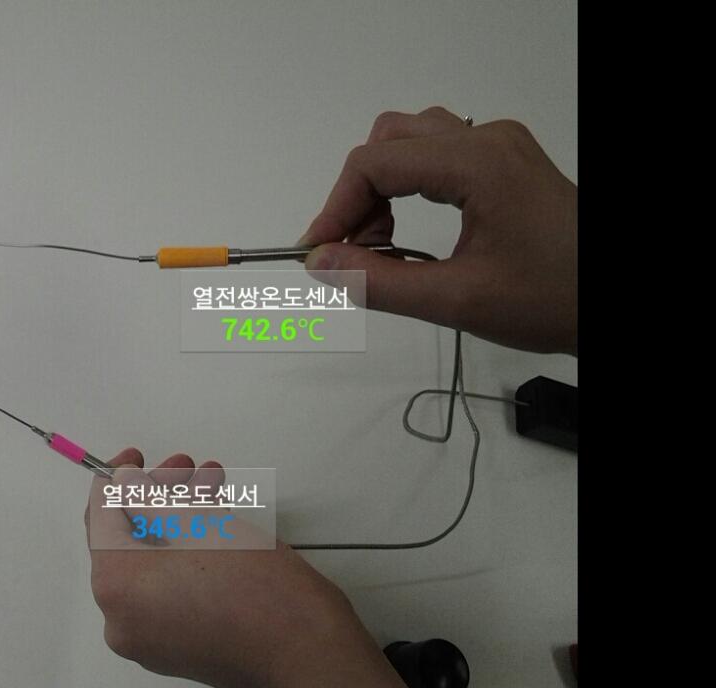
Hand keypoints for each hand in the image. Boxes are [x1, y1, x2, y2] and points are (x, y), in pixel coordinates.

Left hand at [85, 447, 419, 687]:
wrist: (308, 658)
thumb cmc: (256, 587)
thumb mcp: (200, 521)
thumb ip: (149, 497)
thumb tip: (123, 483)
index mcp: (116, 587)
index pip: (101, 517)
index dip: (116, 478)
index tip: (137, 456)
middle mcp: (121, 620)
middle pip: (128, 540)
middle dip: (159, 495)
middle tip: (188, 467)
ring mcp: (150, 640)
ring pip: (153, 562)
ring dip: (179, 518)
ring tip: (214, 484)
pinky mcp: (180, 649)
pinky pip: (169, 589)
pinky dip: (186, 554)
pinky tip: (217, 520)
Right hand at [300, 106, 577, 355]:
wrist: (616, 299)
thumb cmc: (551, 299)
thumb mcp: (458, 300)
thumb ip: (380, 282)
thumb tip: (320, 265)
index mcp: (477, 163)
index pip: (375, 163)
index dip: (335, 208)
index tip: (318, 256)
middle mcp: (487, 140)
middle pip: (390, 140)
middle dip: (358, 194)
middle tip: (352, 250)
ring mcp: (501, 148)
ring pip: (412, 142)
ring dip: (382, 186)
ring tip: (380, 242)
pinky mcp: (507, 164)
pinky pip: (439, 154)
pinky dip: (410, 185)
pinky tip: (410, 232)